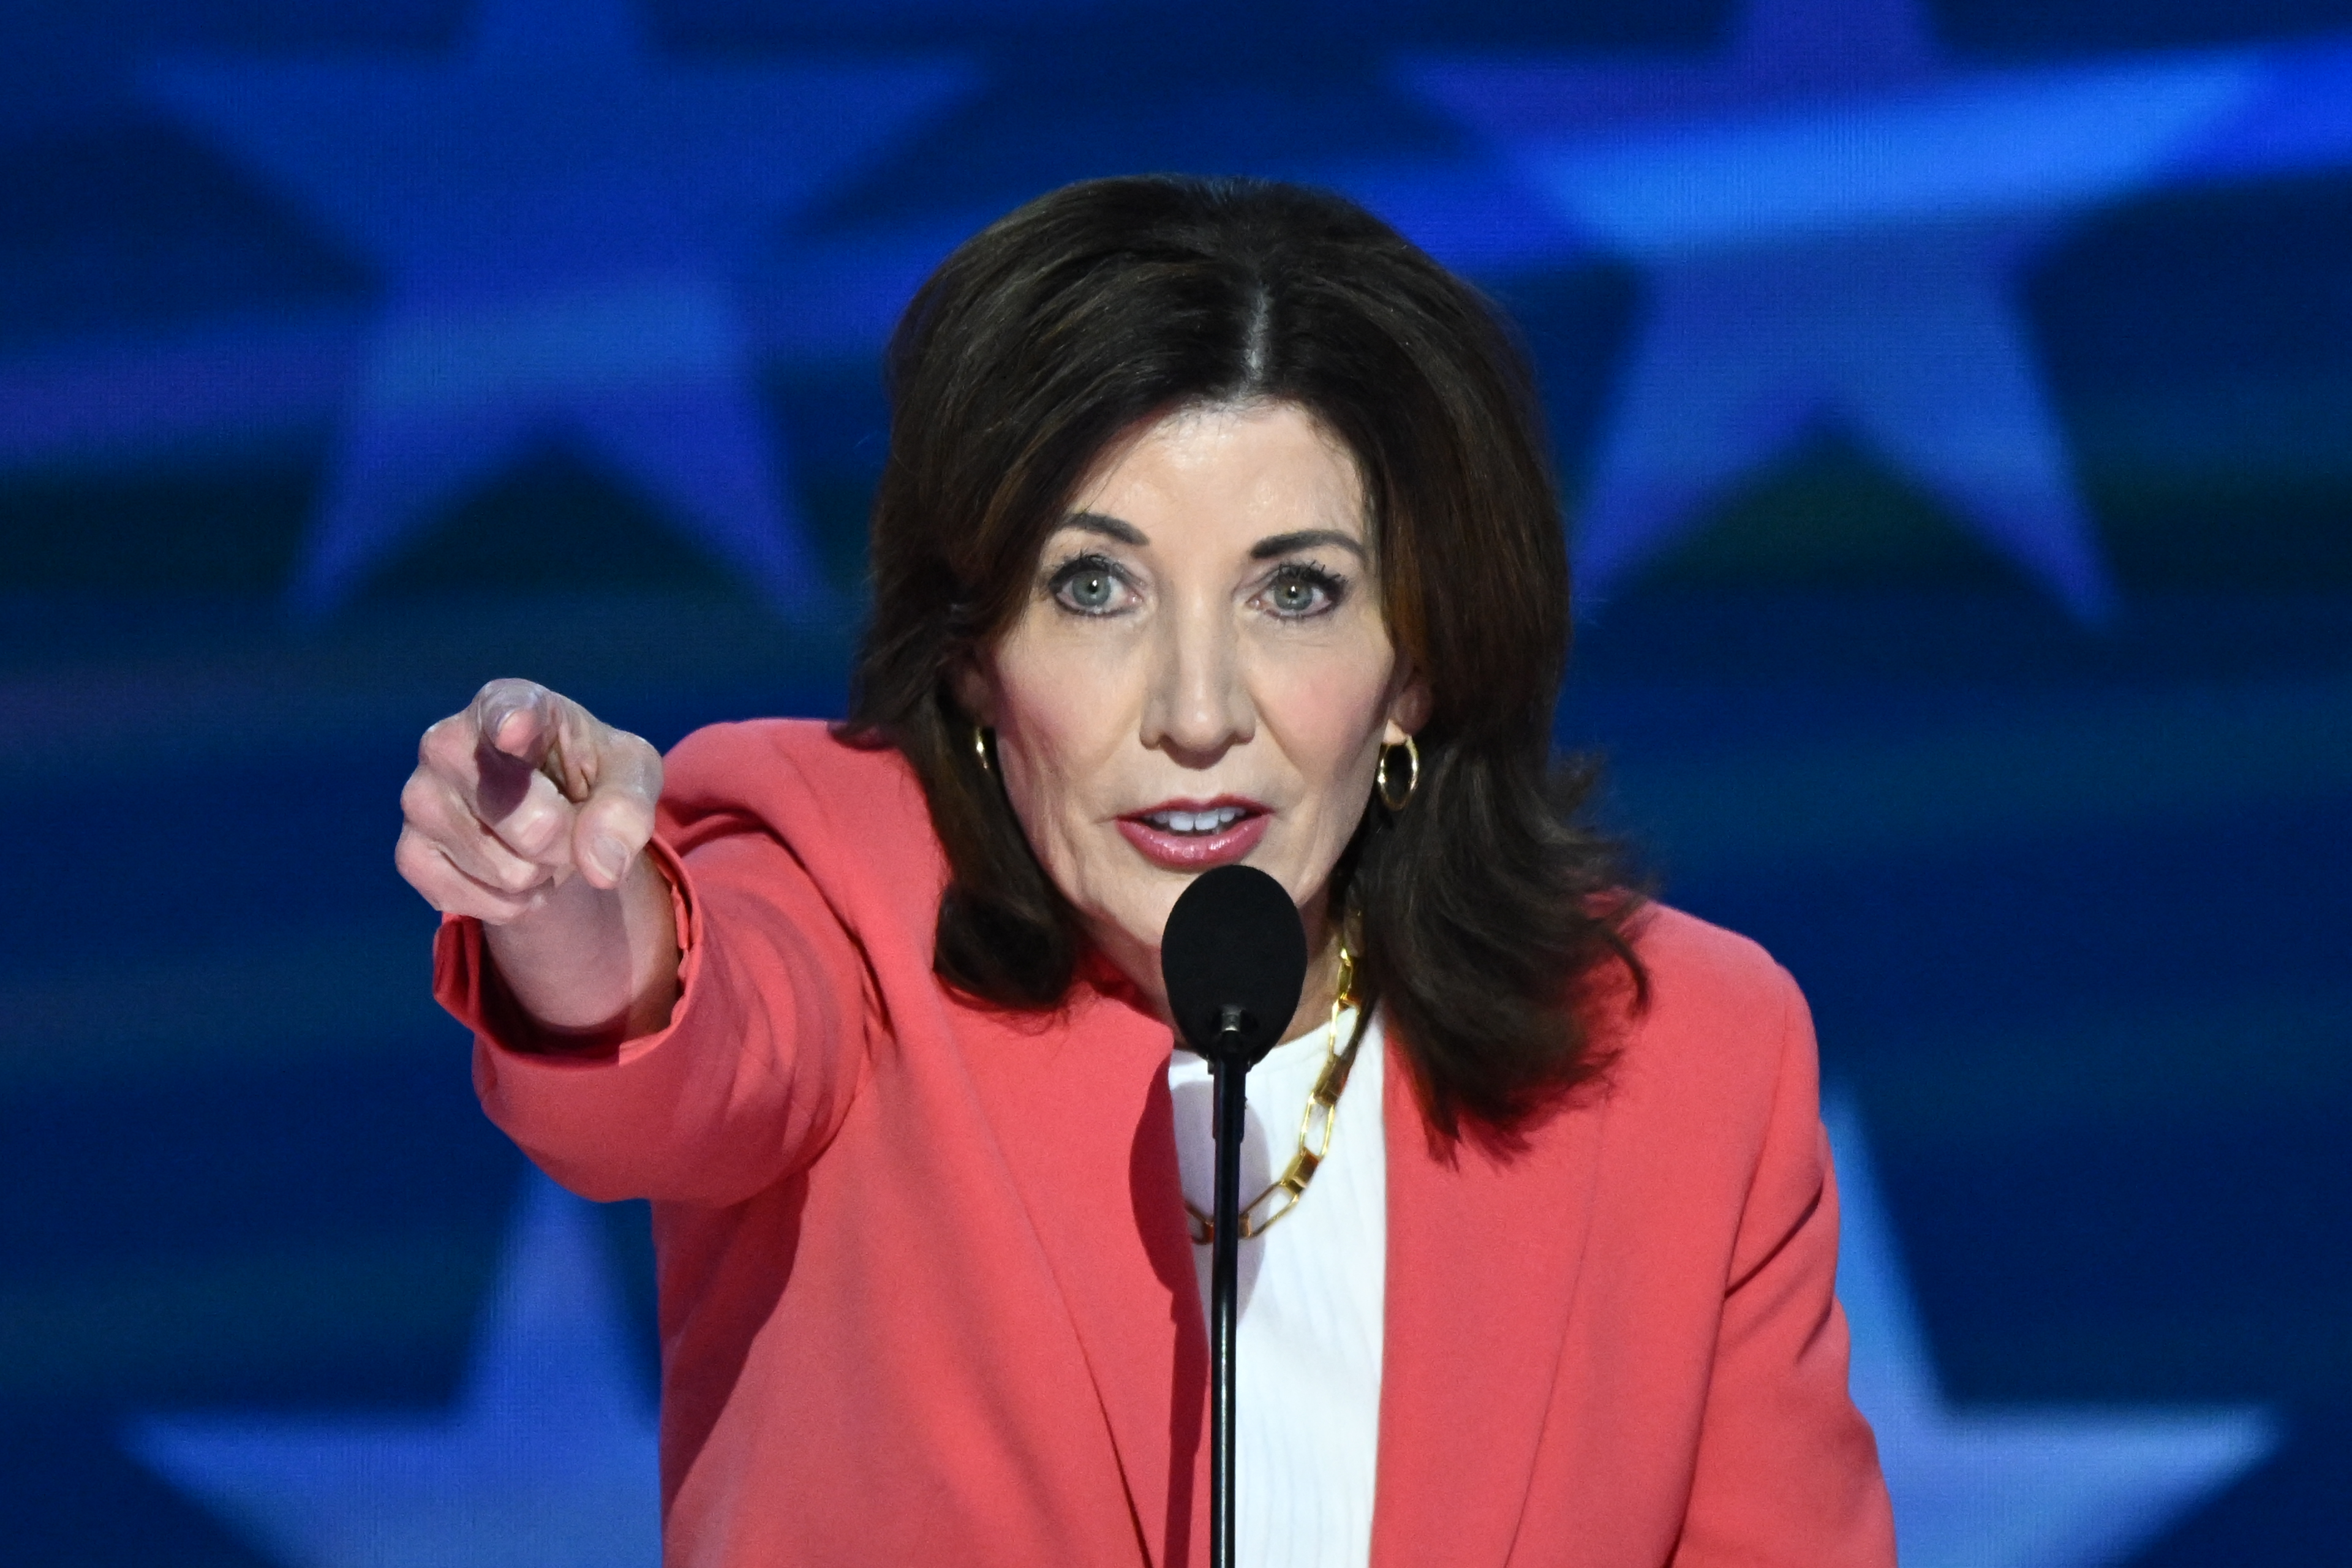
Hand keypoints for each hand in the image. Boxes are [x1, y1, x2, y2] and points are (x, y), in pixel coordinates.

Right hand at [397, 679, 663, 924]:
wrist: (549, 817)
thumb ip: (627, 807)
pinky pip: (474, 901)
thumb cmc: (588, 775)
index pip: (505, 711)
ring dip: (539, 874)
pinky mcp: (409, 852)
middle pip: (531, 822)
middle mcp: (448, 742)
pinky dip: (510, 903)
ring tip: (536, 844)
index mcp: (509, 704)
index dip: (513, 722)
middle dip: (567, 842)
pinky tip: (510, 870)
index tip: (518, 728)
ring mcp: (420, 798)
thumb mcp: (631, 775)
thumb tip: (600, 867)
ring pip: (507, 871)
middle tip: (566, 824)